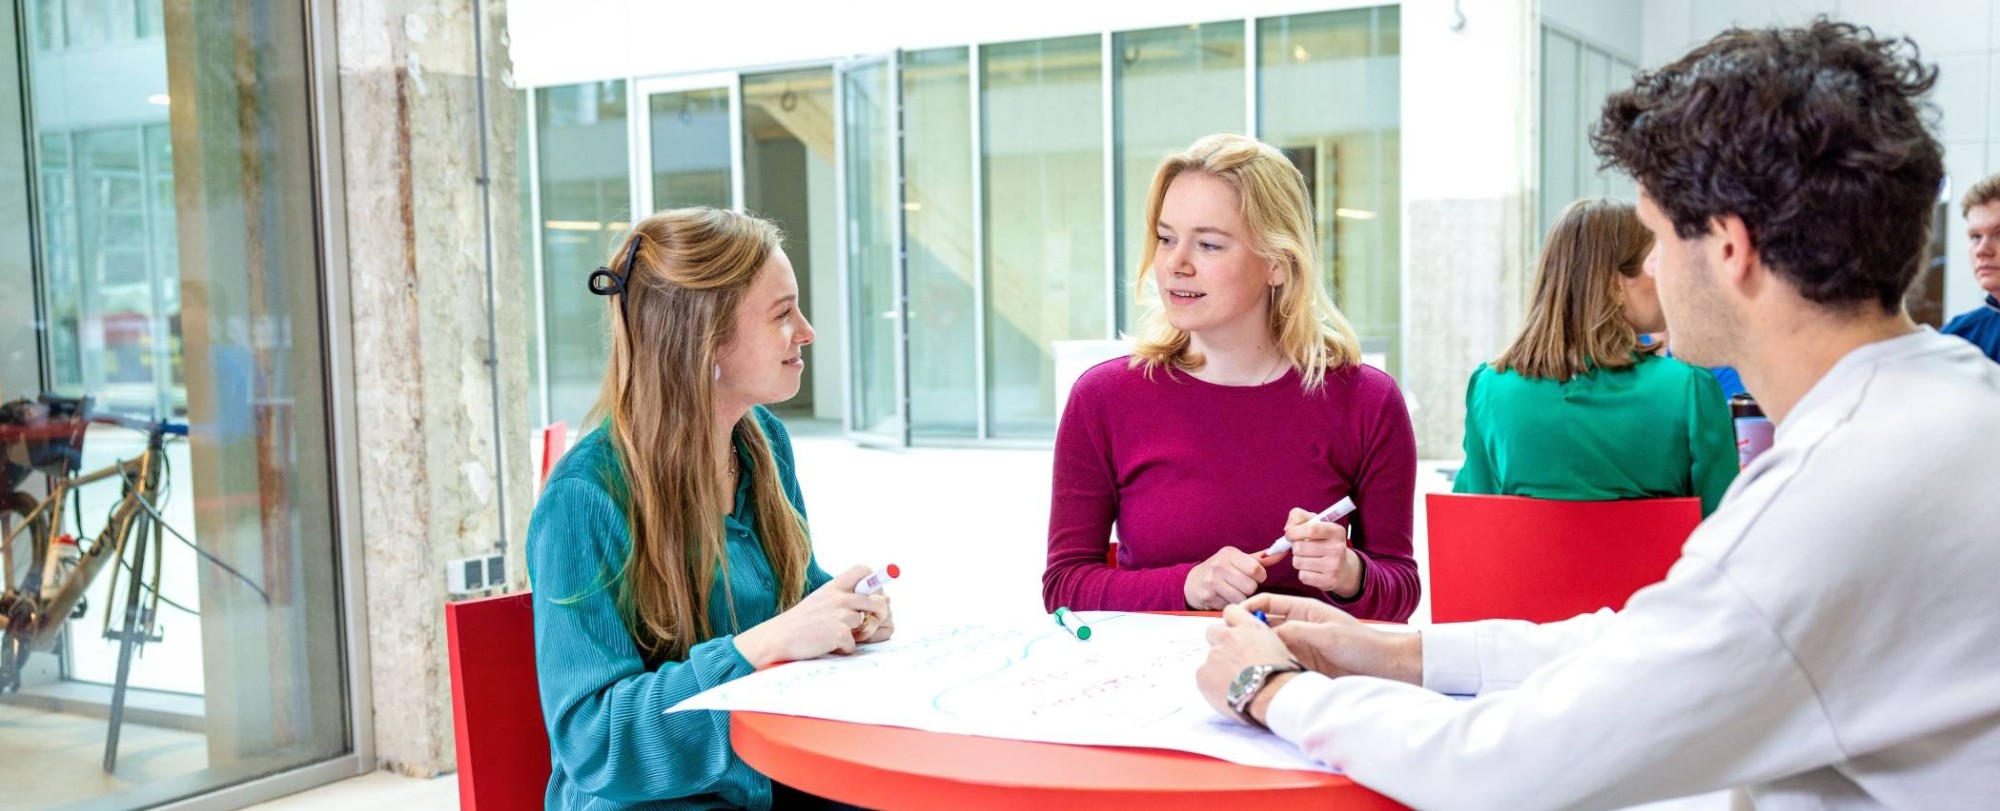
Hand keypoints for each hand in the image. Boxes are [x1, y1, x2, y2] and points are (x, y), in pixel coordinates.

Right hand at [734, 565, 889, 668]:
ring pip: (865, 623)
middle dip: (880, 611)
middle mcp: (838, 597)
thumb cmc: (800, 622)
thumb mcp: (820, 600)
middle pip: (877, 599)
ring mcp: (839, 615)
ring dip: (856, 634)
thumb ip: (841, 596)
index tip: (873, 592)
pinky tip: (827, 645)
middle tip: (874, 619)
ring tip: (836, 635)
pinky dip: (844, 649)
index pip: (863, 570)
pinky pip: (854, 644)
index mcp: (833, 586)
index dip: (874, 580)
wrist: (778, 638)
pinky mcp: (839, 633)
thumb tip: (873, 599)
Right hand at [1184, 546, 1269, 609]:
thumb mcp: (1238, 560)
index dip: (1258, 576)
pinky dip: (1229, 604)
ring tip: (1231, 592)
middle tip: (1238, 585)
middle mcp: (1219, 565)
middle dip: (1248, 589)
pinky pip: (1230, 606)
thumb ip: (1261, 559)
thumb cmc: (1220, 571)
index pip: (1256, 569)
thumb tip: (1284, 551)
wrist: (1192, 582)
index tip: (1251, 576)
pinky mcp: (1207, 596)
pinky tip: (1222, 598)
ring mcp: (1212, 581)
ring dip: (1239, 598)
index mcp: (1230, 554)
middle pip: (1250, 586)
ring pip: (1241, 597)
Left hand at [1196, 604, 1299, 724]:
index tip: (1234, 632)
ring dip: (1218, 666)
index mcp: (1250, 628)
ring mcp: (1214, 655)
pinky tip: (1226, 692)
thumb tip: (1255, 647)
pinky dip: (1211, 683)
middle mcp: (1229, 637)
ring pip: (1209, 657)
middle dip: (1219, 642)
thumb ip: (1261, 642)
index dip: (1231, 623)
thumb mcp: (1279, 648)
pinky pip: (1203, 675)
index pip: (1231, 611)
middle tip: (1231, 660)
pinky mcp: (1203, 673)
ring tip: (1234, 682)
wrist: (1271, 697)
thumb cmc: (1281, 677)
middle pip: (1212, 631)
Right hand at [1239, 593, 1421, 684]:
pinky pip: (1278, 663)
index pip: (1269, 602)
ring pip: (1268, 645)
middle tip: (1226, 640)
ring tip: (1236, 659)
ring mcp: (1299, 647)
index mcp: (1304, 610)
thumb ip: (1298, 632)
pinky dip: (1267, 666)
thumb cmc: (1362, 644)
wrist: (1384, 667)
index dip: (1249, 606)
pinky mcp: (1302, 666)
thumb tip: (1268, 634)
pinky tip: (1257, 673)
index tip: (1232, 616)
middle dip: (1245, 629)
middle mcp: (1298, 627)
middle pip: (1264, 624)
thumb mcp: (1329, 634)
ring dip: (1254, 650)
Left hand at [1281, 508, 1359, 596]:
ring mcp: (1334, 566)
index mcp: (1336, 531)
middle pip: (1299, 547)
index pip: (1311, 528)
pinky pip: (1303, 576)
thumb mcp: (1316, 524)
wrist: (1343, 568)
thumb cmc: (1323, 541)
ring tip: (1309, 558)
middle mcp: (1338, 548)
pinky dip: (1303, 573)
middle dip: (1295, 547)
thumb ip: (1298, 517)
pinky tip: (1313, 570)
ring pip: (1298, 562)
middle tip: (1302, 547)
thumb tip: (1288, 529)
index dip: (1294, 532)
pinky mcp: (1329, 581)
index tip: (1290, 534)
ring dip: (1298, 560)